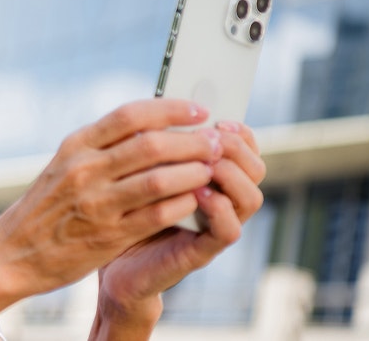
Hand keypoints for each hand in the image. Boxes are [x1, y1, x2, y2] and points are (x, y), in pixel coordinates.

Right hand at [0, 99, 222, 298]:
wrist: (13, 252)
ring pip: (159, 179)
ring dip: (194, 172)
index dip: (171, 109)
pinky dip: (183, 203)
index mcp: (76, 146)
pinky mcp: (109, 234)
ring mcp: (97, 202)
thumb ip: (102, 147)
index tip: (198, 111)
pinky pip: (156, 214)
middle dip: (192, 141)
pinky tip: (196, 199)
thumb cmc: (46, 206)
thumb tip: (154, 126)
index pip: (130, 115)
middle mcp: (84, 170)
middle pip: (151, 144)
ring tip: (212, 169)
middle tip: (215, 142)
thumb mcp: (64, 165)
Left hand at [94, 120, 265, 334]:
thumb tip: (160, 103)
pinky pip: (229, 230)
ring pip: (251, 198)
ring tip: (207, 164)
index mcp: (210, 177)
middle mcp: (221, 200)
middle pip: (255, 168)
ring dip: (232, 175)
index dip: (238, 130)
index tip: (216, 116)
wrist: (113, 264)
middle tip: (211, 138)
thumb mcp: (139, 171)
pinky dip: (219, 209)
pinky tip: (198, 194)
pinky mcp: (202, 251)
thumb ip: (156, 145)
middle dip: (237, 148)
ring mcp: (214, 226)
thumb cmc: (126, 211)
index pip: (244, 148)